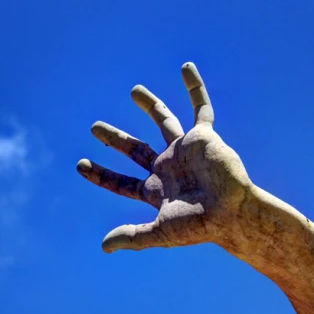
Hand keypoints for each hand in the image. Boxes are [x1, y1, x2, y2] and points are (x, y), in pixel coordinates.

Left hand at [77, 62, 253, 252]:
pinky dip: (195, 87)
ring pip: (164, 121)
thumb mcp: (160, 233)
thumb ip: (133, 237)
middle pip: (135, 149)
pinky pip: (201, 107)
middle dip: (115, 139)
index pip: (122, 182)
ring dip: (150, 106)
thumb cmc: (200, 226)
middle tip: (95, 127)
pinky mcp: (204, 137)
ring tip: (134, 90)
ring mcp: (185, 150)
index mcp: (156, 190)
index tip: (80, 164)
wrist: (232, 213)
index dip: (101, 174)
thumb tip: (104, 246)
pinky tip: (186, 67)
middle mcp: (168, 167)